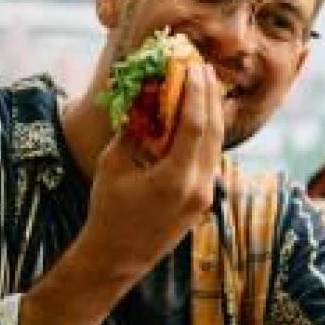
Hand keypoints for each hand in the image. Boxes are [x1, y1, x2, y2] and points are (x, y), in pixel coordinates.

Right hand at [77, 60, 225, 276]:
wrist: (117, 258)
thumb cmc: (108, 210)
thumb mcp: (113, 165)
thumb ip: (133, 129)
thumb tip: (146, 94)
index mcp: (175, 180)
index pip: (194, 127)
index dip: (195, 93)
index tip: (193, 66)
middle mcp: (198, 188)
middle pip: (213, 133)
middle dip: (209, 97)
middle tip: (203, 68)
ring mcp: (205, 195)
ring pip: (216, 146)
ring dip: (212, 113)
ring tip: (205, 85)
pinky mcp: (204, 199)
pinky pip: (211, 158)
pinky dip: (207, 134)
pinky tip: (200, 116)